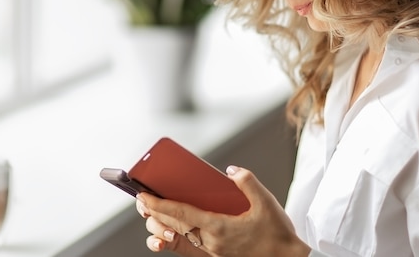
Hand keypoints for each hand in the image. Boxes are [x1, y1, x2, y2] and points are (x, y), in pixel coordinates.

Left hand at [135, 165, 310, 256]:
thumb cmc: (277, 234)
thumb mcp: (266, 202)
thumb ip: (247, 182)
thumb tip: (231, 171)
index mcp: (218, 228)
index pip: (180, 214)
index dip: (158, 204)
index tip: (142, 196)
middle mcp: (211, 242)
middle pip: (174, 226)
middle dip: (155, 213)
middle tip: (141, 200)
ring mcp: (213, 251)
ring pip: (180, 237)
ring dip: (164, 225)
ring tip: (154, 212)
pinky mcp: (218, 255)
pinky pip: (190, 245)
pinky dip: (178, 235)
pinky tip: (174, 228)